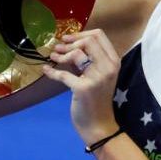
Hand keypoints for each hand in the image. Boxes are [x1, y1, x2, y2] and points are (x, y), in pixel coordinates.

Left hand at [42, 29, 120, 144]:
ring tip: (53, 57)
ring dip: (61, 55)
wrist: (99, 125)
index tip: (67, 39)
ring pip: (76, 53)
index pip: (99, 35)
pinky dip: (52, 71)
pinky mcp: (83, 88)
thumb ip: (90, 60)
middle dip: (69, 43)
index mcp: (114, 61)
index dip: (80, 34)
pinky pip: (63, 74)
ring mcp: (97, 77)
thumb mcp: (99, 75)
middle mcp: (108, 67)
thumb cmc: (98, 99)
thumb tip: (69, 44)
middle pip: (88, 41)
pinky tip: (46, 69)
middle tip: (58, 48)